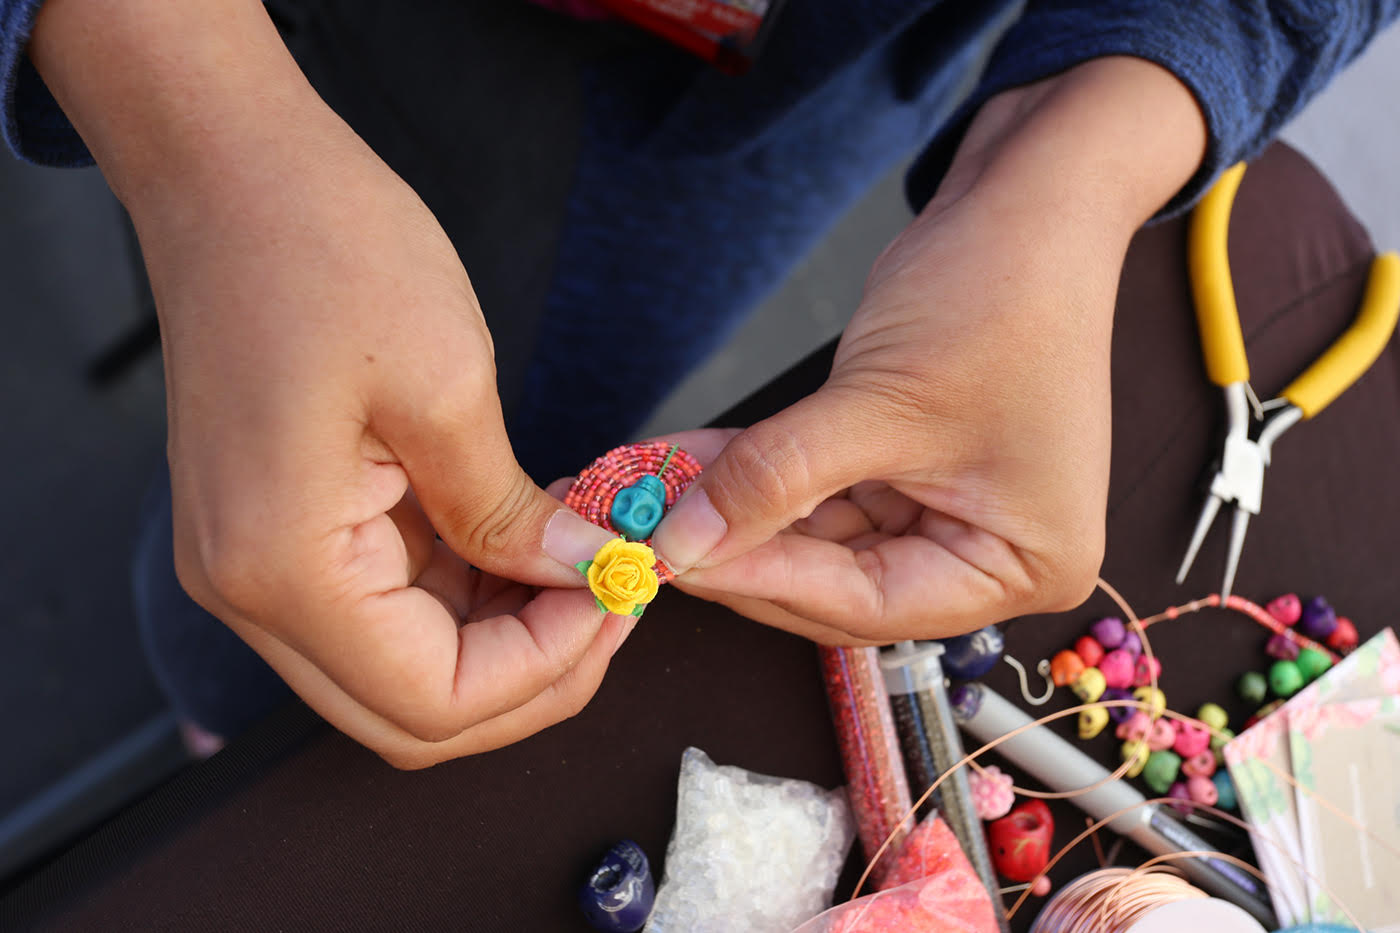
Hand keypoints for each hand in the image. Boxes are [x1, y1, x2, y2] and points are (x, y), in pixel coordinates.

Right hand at [33, 0, 620, 766]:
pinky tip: (531, 545)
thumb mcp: (447, 384)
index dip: (545, 670)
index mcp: (282, 567)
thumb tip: (585, 578)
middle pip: (410, 714)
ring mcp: (260, 566)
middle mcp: (252, 591)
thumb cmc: (327, 250)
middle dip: (529, 678)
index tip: (621, 598)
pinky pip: (387, 607)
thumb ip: (513, 514)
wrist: (232, 173)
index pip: (432, 702)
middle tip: (615, 605)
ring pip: (402, 669)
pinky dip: (468, 597)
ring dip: (504, 640)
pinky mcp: (283, 532)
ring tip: (588, 569)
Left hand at [651, 58, 1206, 642]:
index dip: (765, 582)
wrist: (1031, 200)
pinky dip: (762, 474)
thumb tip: (682, 540)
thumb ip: (776, 478)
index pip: (870, 603)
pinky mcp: (912, 470)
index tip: (677, 561)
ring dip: (739, 510)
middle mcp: (991, 556)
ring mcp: (950, 512)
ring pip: (820, 537)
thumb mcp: (878, 401)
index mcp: (1022, 565)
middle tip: (652, 531)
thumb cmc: (998, 296)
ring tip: (655, 488)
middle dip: (744, 550)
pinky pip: (823, 490)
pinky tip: (693, 460)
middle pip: (840, 583)